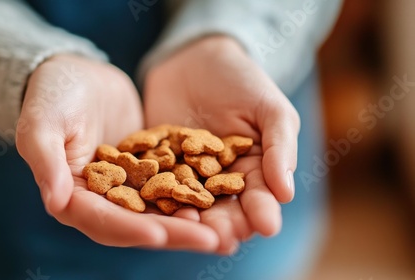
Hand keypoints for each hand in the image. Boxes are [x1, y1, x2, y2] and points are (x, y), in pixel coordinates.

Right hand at [16, 54, 218, 251]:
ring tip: (222, 229)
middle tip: (212, 241)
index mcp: (72, 196)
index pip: (103, 220)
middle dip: (174, 233)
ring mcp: (126, 186)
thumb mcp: (42, 123)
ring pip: (159, 210)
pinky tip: (219, 197)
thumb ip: (47, 161)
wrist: (78, 74)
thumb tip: (56, 203)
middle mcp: (100, 200)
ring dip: (189, 221)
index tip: (161, 234)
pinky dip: (192, 193)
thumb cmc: (51, 94)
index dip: (132, 228)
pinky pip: (170, 186)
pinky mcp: (146, 170)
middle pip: (138, 224)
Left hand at [144, 36, 299, 253]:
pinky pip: (156, 183)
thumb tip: (286, 193)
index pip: (259, 197)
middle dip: (224, 226)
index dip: (263, 211)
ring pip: (188, 204)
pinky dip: (156, 195)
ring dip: (189, 220)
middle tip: (223, 240)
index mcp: (252, 170)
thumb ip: (280, 147)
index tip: (266, 225)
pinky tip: (155, 205)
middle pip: (223, 210)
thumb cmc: (242, 80)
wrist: (195, 59)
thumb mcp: (269, 108)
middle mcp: (219, 180)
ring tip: (189, 227)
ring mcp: (186, 175)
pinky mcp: (157, 165)